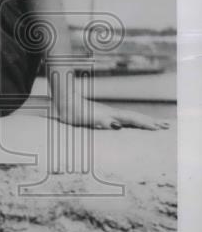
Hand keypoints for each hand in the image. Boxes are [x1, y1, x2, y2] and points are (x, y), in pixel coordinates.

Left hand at [51, 97, 169, 130]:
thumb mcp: (89, 119)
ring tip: (156, 124)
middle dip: (151, 122)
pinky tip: (132, 124)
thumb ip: (103, 122)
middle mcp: (113, 113)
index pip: (133, 119)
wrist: (64, 102)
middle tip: (167, 126)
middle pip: (136, 117)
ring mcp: (109, 113)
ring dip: (144, 121)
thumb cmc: (75, 112)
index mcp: (112, 114)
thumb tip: (118, 126)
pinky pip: (123, 119)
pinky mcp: (103, 115)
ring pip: (130, 117)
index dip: (146, 124)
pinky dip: (132, 122)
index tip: (159, 128)